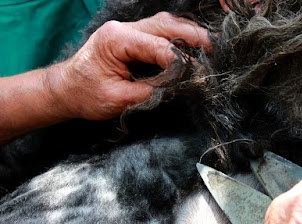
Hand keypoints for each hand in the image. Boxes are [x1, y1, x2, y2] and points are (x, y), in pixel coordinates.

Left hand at [48, 12, 211, 120]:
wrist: (66, 89)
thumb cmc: (85, 95)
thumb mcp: (118, 99)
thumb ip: (151, 91)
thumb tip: (180, 85)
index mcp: (116, 40)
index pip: (158, 46)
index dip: (180, 61)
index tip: (196, 75)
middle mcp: (122, 29)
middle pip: (165, 25)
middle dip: (193, 36)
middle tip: (213, 49)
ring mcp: (126, 30)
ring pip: (164, 24)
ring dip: (187, 33)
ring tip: (207, 46)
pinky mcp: (131, 38)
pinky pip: (159, 31)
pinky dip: (177, 37)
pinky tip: (189, 45)